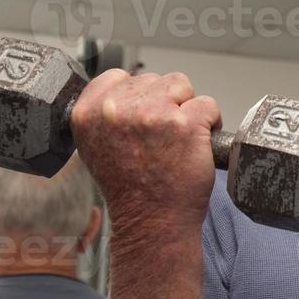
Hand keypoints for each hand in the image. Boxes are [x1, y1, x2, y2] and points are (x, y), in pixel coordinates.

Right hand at [69, 69, 220, 235]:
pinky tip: (199, 142)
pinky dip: (210, 121)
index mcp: (88, 112)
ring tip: (179, 139)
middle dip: (164, 103)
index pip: (119, 76)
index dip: (138, 96)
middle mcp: (117, 109)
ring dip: (187, 108)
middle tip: (162, 138)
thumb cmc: (130, 189)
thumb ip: (104, 114)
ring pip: (181, 86)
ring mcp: (153, 114)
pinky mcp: (186, 124)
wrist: (151, 222)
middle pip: (154, 80)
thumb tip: (127, 89)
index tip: (143, 119)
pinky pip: (207, 104)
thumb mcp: (95, 146)